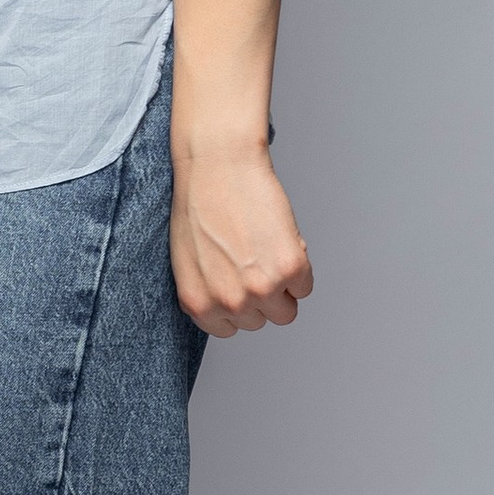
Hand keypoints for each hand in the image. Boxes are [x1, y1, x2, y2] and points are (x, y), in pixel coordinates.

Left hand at [170, 133, 312, 335]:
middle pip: (260, 321)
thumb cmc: (200, 203)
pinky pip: (305, 287)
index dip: (237, 304)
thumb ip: (208, 291)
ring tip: (267, 252)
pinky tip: (280, 241)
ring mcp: (262, 288)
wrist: (219, 165)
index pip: (230, 329)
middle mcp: (230, 303)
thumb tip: (234, 305)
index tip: (239, 283)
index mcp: (199, 304)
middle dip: (261, 295)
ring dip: (283, 287)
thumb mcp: (188, 261)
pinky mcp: (290, 268)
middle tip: (253, 260)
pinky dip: (300, 267)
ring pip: (286, 311)